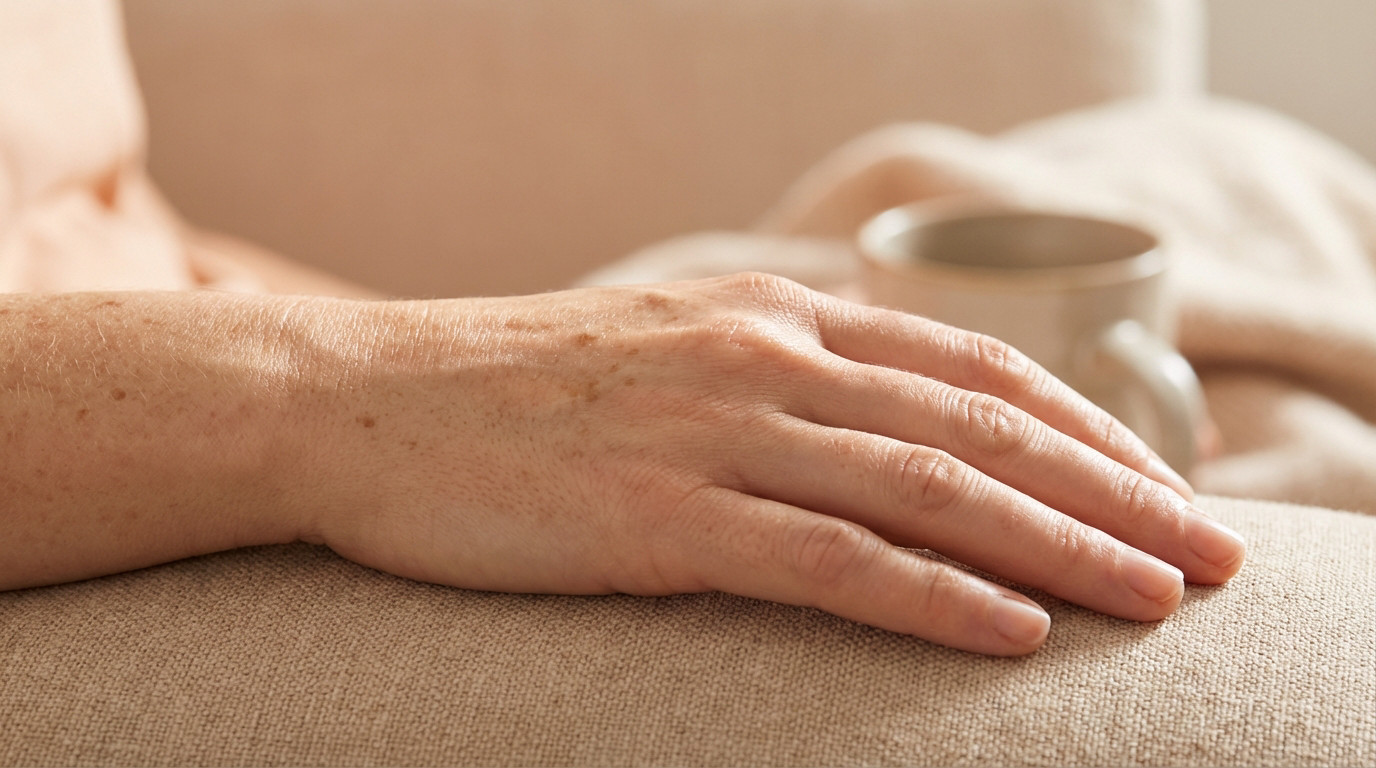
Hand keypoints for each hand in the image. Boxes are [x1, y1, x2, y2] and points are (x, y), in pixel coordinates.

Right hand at [300, 273, 1245, 655]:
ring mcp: (714, 434)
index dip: (1083, 426)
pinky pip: (828, 559)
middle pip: (982, 426)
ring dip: (1058, 547)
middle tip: (1213, 554)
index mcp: (770, 314)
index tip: (1159, 484)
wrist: (358, 400)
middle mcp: (763, 358)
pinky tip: (1012, 634)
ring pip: (928, 491)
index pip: (972, 365)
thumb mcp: (662, 346)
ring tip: (1157, 598)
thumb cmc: (508, 389)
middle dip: (1115, 491)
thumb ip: (768, 367)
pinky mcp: (659, 517)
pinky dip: (932, 596)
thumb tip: (861, 410)